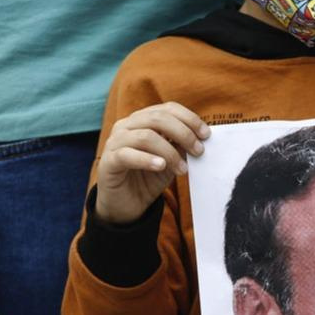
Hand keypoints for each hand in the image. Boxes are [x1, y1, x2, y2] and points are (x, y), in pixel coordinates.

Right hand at [95, 103, 211, 224]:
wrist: (127, 205)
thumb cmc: (148, 178)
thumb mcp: (170, 160)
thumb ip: (181, 146)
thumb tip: (199, 138)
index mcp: (141, 120)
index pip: (167, 109)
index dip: (189, 119)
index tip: (206, 135)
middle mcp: (126, 126)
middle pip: (157, 118)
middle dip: (183, 133)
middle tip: (198, 151)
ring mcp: (115, 142)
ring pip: (145, 136)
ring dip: (169, 152)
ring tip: (182, 169)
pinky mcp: (108, 161)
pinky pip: (128, 155)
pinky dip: (147, 159)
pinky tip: (161, 166)